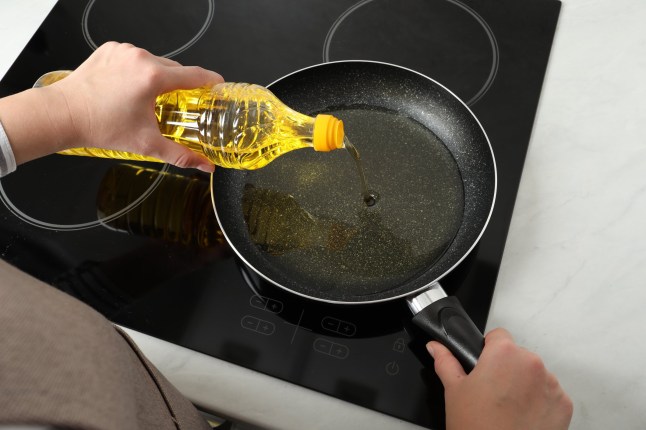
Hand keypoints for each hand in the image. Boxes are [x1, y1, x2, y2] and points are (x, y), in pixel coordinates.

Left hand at [0, 42, 223, 170]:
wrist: (64, 115)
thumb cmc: (100, 127)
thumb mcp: (147, 144)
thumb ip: (181, 156)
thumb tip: (205, 166)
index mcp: (153, 78)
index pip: (195, 75)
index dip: (211, 81)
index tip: (219, 86)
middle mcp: (140, 58)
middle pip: (175, 69)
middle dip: (180, 86)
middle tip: (179, 104)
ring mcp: (124, 51)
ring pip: (155, 62)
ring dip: (158, 78)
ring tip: (149, 99)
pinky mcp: (110, 49)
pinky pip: (135, 57)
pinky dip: (139, 70)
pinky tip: (131, 88)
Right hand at [427, 328, 572, 429]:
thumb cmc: (477, 427)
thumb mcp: (453, 391)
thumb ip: (445, 362)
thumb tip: (436, 348)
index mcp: (504, 354)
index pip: (498, 335)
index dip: (488, 350)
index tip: (484, 366)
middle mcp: (531, 364)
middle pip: (517, 356)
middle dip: (505, 370)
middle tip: (491, 393)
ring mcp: (551, 384)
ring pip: (534, 375)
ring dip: (523, 385)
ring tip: (506, 409)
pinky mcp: (563, 404)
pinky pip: (549, 394)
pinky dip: (538, 402)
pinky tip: (521, 417)